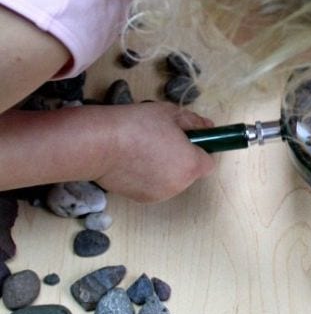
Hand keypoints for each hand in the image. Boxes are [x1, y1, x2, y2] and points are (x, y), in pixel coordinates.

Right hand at [95, 102, 214, 201]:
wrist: (99, 144)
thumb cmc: (136, 125)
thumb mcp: (169, 113)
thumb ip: (194, 122)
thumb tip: (208, 127)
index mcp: (191, 165)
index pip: (208, 162)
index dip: (199, 150)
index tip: (187, 139)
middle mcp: (180, 185)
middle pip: (189, 172)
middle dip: (181, 158)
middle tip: (160, 140)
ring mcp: (161, 195)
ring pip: (171, 180)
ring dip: (164, 168)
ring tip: (142, 150)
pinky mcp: (141, 199)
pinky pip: (153, 186)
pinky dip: (147, 177)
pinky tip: (132, 162)